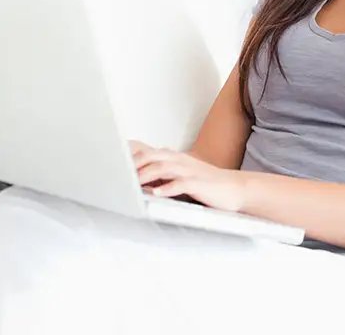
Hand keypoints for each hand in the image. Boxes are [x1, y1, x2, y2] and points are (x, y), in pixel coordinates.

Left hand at [127, 140, 248, 212]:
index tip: (109, 161)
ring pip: (162, 168)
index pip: (146, 151)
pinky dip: (167, 188)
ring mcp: (189, 171)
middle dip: (132, 164)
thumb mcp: (181, 175)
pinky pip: (180, 184)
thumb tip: (137, 177)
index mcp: (173, 157)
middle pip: (151, 156)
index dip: (128, 155)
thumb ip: (161, 173)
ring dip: (145, 175)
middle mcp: (179, 160)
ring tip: (131, 184)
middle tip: (115, 174)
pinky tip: (156, 194)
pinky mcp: (198, 184)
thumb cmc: (205, 184)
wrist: (235, 188)